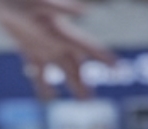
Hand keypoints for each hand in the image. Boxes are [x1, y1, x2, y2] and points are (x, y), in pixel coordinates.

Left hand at [0, 0, 115, 99]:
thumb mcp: (43, 2)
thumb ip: (61, 6)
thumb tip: (84, 12)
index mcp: (62, 31)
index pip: (87, 46)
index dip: (103, 57)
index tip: (118, 68)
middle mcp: (56, 40)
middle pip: (74, 65)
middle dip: (82, 81)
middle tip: (91, 100)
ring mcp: (43, 45)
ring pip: (61, 69)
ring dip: (72, 84)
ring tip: (83, 99)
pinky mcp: (29, 48)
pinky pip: (38, 70)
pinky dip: (43, 84)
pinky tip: (48, 98)